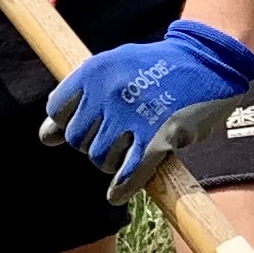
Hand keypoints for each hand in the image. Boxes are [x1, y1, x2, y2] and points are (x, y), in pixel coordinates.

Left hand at [43, 19, 253, 190]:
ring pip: (102, 158)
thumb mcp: (114, 67)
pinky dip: (122, 187)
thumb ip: (78, 99)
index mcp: (94, 71)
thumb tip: (45, 138)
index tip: (91, 124)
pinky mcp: (159, 136)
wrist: (208, 59)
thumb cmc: (158, 67)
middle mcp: (108, 92)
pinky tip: (117, 193)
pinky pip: (131, 172)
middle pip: (78, 140)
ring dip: (112, 162)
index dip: (71, 123)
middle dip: (93, 144)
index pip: (57, 112)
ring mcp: (133, 115)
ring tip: (130, 151)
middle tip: (118, 137)